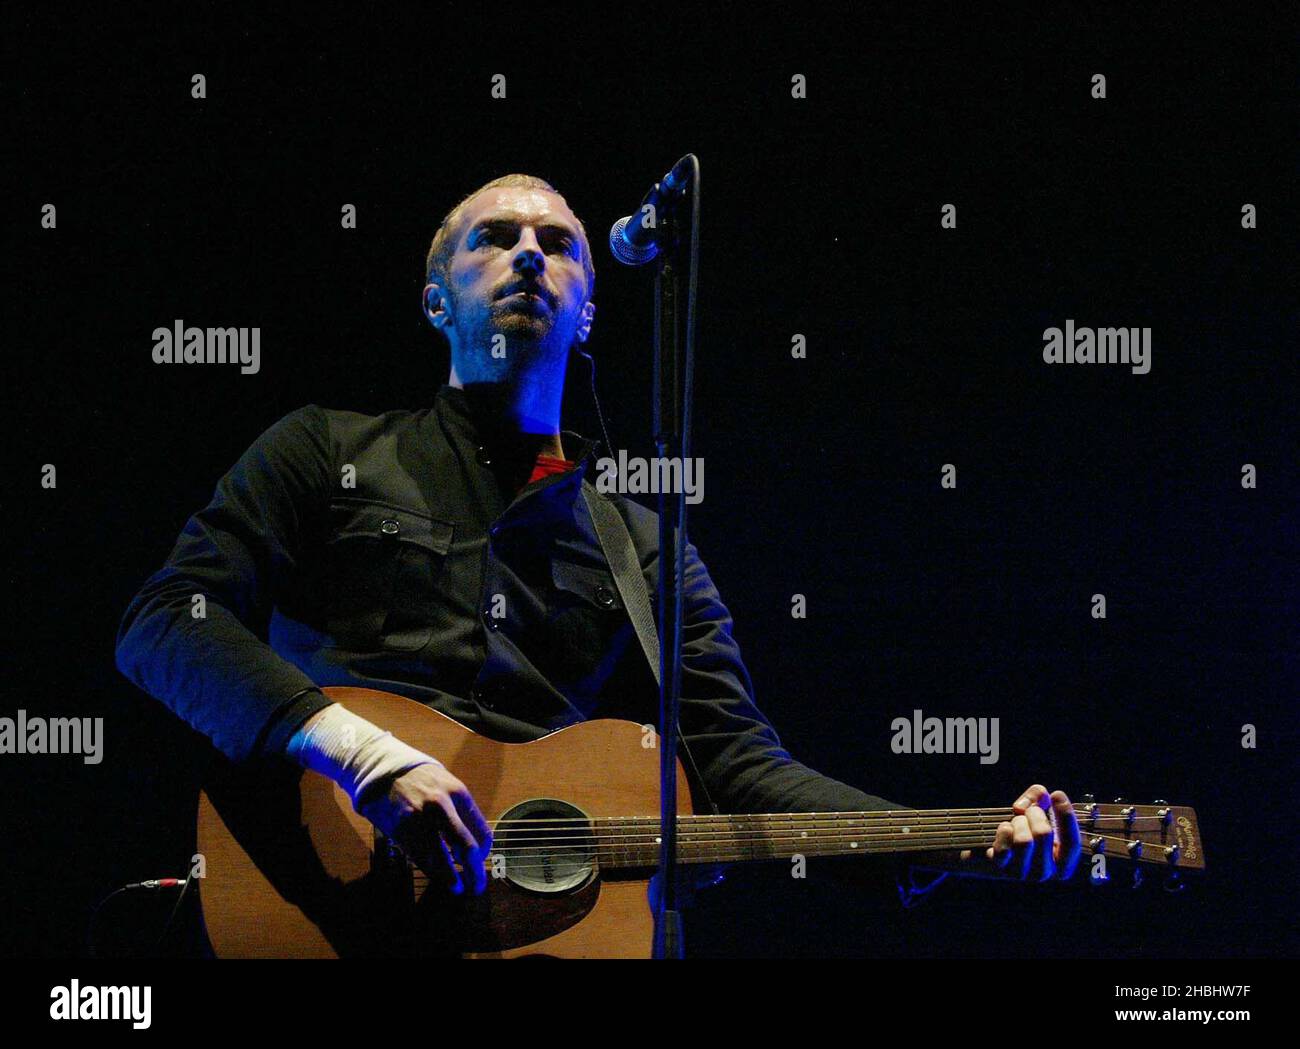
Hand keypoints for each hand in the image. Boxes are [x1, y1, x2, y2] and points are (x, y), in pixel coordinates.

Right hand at [356, 763, 493, 895]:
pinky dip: (432, 872)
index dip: (484, 852)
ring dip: (452, 879)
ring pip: (442, 860)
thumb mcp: (448, 785)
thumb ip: (461, 811)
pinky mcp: (401, 831)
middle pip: (467, 848)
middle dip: (475, 872)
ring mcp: (420, 820)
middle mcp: (442, 806)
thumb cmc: (422, 780)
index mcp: (459, 793)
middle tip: (477, 886)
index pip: (482, 831)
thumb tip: (476, 843)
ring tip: (458, 888)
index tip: (480, 860)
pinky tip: (439, 877)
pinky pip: (421, 858)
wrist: (384, 770)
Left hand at [915, 785, 1081, 881]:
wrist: (985, 849)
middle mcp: (1045, 873)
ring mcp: (1023, 874)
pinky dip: (1003, 831)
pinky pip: (1005, 847)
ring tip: (1014, 822)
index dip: (1066, 817)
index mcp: (1061, 863)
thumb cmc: (1016, 830)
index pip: (1072, 844)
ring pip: (1024, 840)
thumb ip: (1038, 798)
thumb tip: (1039, 795)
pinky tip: (1003, 830)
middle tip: (1027, 812)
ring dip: (1017, 822)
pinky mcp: (1002, 870)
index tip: (1057, 794)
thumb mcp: (1032, 811)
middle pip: (1044, 834)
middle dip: (1033, 813)